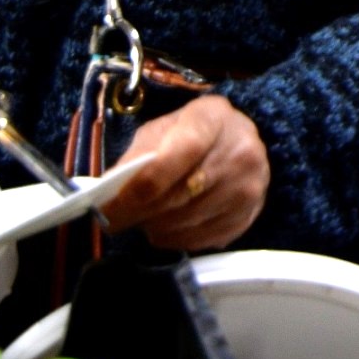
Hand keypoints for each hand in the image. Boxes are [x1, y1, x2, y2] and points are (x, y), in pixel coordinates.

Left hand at [100, 95, 269, 251]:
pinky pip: (201, 239)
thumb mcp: (163, 128)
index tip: (110, 205)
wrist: (239, 142)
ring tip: (143, 218)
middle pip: (180, 194)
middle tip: (114, 220)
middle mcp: (240, 151)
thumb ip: (139, 155)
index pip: (178, 155)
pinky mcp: (249, 215)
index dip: (141, 185)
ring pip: (188, 221)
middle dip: (140, 212)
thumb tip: (109, 189)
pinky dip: (175, 239)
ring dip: (156, 227)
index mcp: (212, 119)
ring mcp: (249, 186)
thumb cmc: (192, 132)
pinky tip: (166, 227)